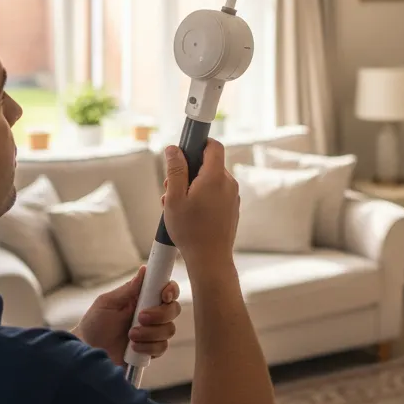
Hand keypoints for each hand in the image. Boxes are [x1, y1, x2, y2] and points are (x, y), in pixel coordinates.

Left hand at [72, 265, 180, 366]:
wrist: (86, 351)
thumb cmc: (95, 323)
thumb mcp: (108, 302)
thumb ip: (128, 289)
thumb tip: (144, 269)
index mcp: (144, 298)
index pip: (168, 289)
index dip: (171, 290)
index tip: (165, 295)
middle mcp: (153, 314)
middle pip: (174, 309)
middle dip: (160, 314)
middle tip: (140, 317)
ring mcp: (153, 332)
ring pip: (169, 329)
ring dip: (150, 332)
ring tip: (130, 335)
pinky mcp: (150, 350)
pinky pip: (161, 347)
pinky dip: (148, 347)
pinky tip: (133, 347)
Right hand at [163, 141, 239, 271]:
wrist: (210, 260)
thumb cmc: (190, 231)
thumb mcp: (174, 198)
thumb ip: (175, 170)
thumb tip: (174, 149)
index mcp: (216, 177)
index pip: (213, 145)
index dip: (198, 143)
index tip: (184, 150)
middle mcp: (229, 183)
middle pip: (209, 163)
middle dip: (189, 170)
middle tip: (171, 187)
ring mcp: (232, 196)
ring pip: (211, 180)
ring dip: (193, 186)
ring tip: (177, 205)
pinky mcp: (232, 207)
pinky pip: (216, 193)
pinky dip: (203, 196)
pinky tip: (189, 213)